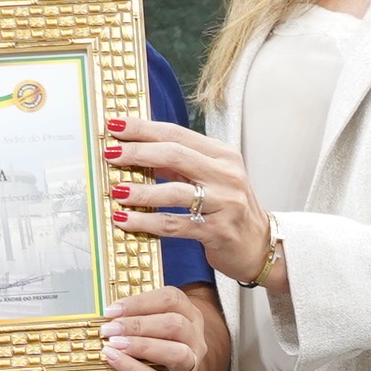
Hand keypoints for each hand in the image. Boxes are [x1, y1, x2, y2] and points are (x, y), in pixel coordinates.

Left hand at [100, 283, 208, 370]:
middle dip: (138, 324)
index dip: (141, 302)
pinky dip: (130, 367)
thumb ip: (132, 317)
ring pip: (175, 352)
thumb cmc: (140, 356)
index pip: (172, 299)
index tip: (112, 309)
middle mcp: (195, 340)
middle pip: (175, 324)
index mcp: (189, 317)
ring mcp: (187, 367)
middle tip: (109, 328)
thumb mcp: (139, 331)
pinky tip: (112, 358)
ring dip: (140, 344)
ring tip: (113, 343)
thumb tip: (110, 310)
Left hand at [110, 121, 275, 283]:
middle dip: (138, 153)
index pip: (177, 134)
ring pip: (174, 192)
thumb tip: (136, 150)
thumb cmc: (228, 208)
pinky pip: (175, 224)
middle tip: (110, 154)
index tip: (116, 125)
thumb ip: (179, 165)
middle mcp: (226, 175)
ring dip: (141, 190)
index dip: (144, 128)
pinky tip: (126, 220)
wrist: (260, 244)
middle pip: (175, 155)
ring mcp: (224, 203)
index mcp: (223, 155)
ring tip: (116, 190)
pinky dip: (147, 222)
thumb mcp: (211, 178)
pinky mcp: (217, 231)